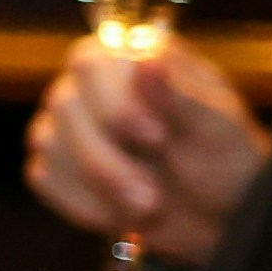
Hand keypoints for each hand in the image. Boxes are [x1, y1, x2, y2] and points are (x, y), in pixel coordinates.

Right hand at [27, 32, 264, 262]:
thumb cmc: (226, 159)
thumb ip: (179, 94)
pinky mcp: (56, 163)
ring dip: (100, 186)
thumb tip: (146, 56)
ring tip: (148, 208)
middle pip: (66, 107)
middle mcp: (91, 85)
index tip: (157, 138)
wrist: (219, 214)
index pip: (91, 63)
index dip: (115, 102)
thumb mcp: (218, 127)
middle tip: (151, 198)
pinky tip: (119, 214)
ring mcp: (68, 124)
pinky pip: (46, 178)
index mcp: (132, 58)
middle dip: (108, 160)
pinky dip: (82, 203)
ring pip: (51, 145)